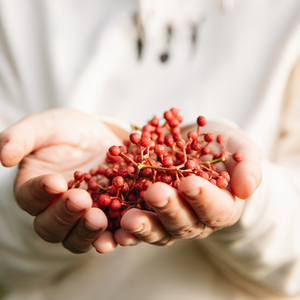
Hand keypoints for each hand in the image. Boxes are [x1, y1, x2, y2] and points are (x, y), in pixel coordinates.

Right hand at [0, 108, 125, 253]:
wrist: (100, 137)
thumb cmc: (67, 130)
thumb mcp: (45, 126)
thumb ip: (22, 137)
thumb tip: (2, 156)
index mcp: (35, 188)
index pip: (29, 197)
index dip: (40, 192)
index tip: (55, 181)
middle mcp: (55, 209)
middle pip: (51, 227)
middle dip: (65, 215)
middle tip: (80, 200)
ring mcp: (81, 217)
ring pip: (77, 239)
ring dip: (87, 233)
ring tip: (98, 219)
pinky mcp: (107, 218)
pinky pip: (107, 235)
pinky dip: (113, 238)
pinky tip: (122, 236)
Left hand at [113, 121, 261, 246]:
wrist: (196, 145)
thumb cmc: (222, 148)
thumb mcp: (241, 150)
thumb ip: (248, 167)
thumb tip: (246, 189)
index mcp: (221, 207)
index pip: (216, 209)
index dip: (203, 198)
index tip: (189, 183)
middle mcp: (196, 220)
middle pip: (183, 224)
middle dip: (169, 209)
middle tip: (155, 193)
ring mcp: (170, 220)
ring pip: (158, 231)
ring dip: (143, 227)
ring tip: (128, 220)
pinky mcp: (148, 215)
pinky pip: (137, 226)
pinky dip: (126, 230)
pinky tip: (113, 228)